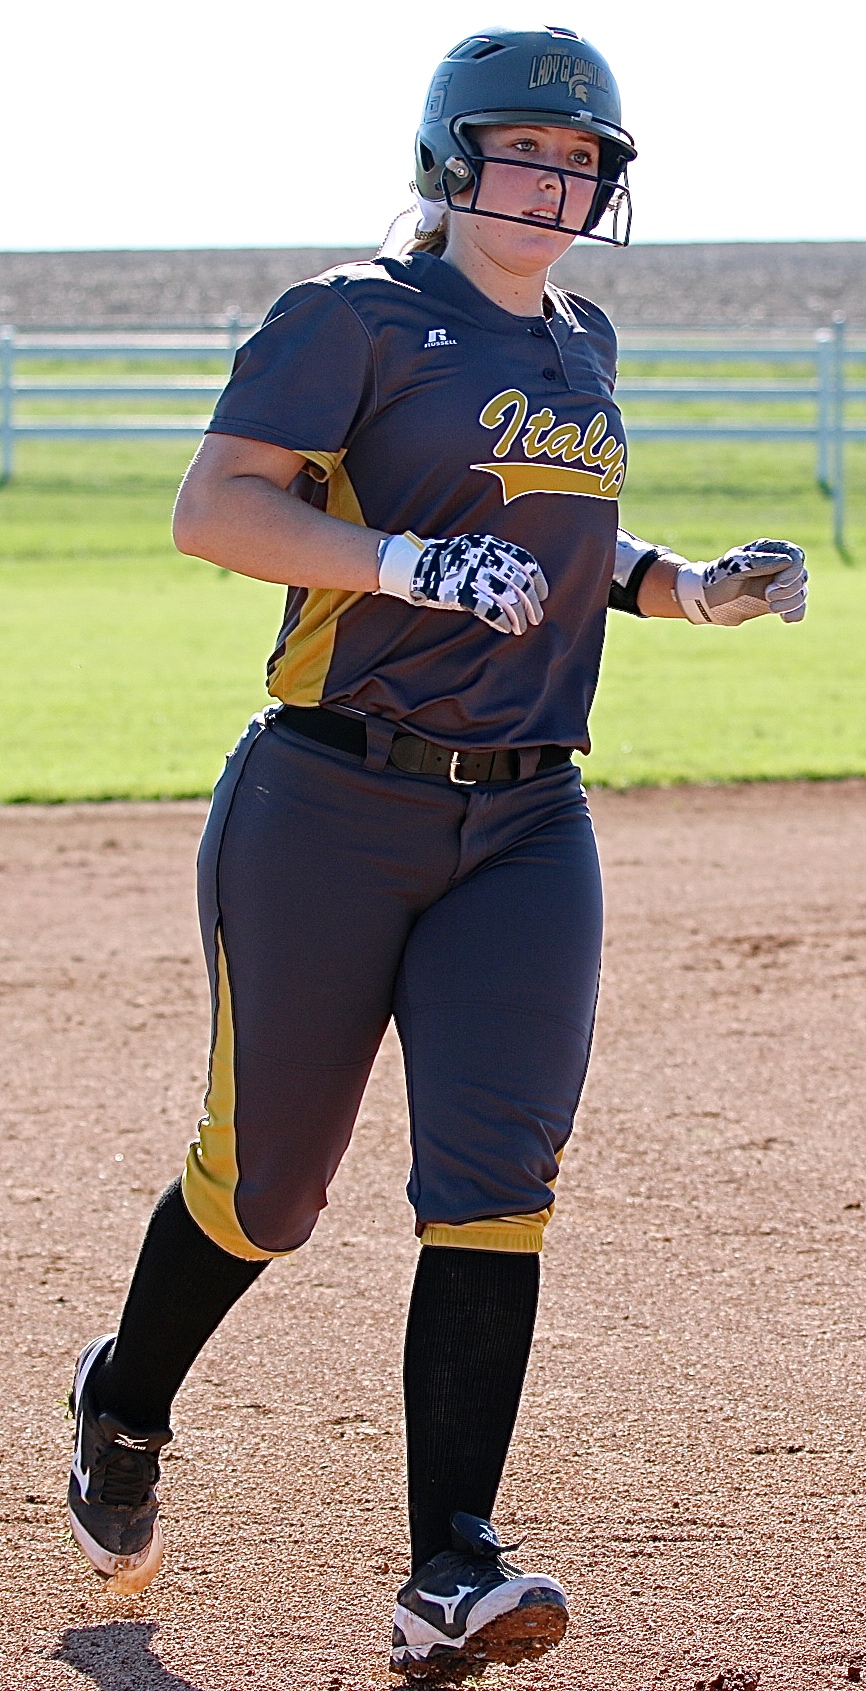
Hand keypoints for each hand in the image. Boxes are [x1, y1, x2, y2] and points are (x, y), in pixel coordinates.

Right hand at [377, 531, 547, 635]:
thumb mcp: (475, 550)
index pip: (525, 564)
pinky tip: (506, 628)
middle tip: (536, 618)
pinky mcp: (461, 593)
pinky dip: (502, 621)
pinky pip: (490, 610)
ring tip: (522, 628)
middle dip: (532, 604)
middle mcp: (485, 559)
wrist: (416, 564)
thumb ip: (496, 561)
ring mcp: (473, 575)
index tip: (542, 595)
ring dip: (519, 617)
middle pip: (520, 584)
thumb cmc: (448, 561)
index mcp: (491, 547)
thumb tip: (522, 581)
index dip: (538, 581)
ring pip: (508, 600)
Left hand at [673, 539, 807, 626]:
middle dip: (789, 589)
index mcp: (768, 551)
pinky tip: (786, 619)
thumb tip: (789, 560)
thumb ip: (760, 562)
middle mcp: (777, 566)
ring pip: (800, 592)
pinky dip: (796, 613)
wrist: (706, 601)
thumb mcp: (735, 567)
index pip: (796, 556)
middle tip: (768, 597)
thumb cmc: (717, 579)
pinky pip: (797, 607)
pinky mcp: (777, 602)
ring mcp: (779, 585)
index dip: (792, 572)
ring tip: (771, 608)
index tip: (777, 585)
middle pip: (801, 576)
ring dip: (791, 602)